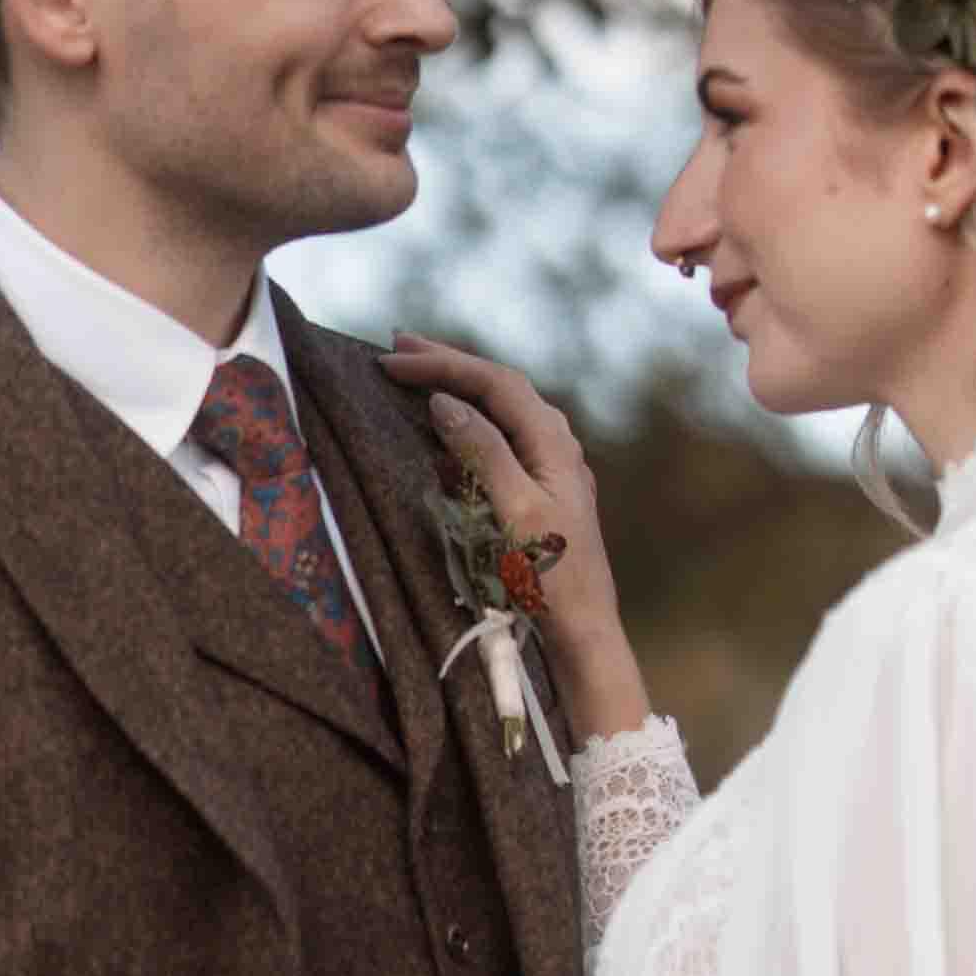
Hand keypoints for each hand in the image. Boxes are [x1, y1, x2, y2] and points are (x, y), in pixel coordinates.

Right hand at [384, 328, 646, 746]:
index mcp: (553, 442)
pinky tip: (439, 433)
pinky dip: (463, 428)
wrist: (583, 630)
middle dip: (448, 363)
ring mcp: (549, 468)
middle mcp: (555, 445)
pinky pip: (497, 443)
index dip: (444, 365)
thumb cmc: (553, 577)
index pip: (495, 383)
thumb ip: (483, 452)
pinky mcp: (537, 492)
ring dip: (455, 390)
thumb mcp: (515, 511)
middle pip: (498, 388)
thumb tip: (446, 402)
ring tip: (414, 374)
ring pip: (498, 412)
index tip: (393, 360)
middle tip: (397, 346)